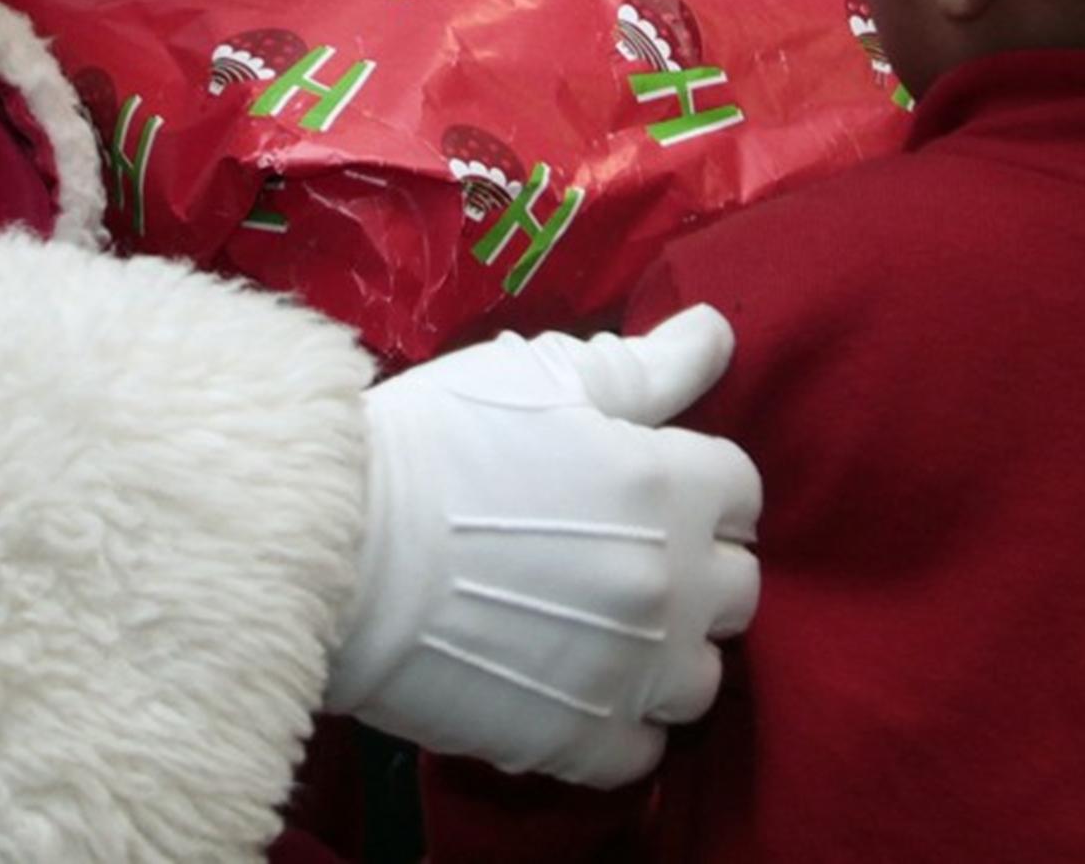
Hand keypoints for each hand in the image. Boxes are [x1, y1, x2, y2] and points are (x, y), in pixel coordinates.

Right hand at [323, 306, 760, 788]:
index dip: (697, 478)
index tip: (649, 480)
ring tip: (604, 625)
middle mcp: (672, 584)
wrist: (342, 541)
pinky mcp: (582, 743)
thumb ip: (646, 366)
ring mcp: (632, 672)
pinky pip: (643, 752)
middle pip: (737, 586)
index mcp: (669, 485)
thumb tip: (718, 332)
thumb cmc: (440, 438)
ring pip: (701, 677)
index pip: (741, 488)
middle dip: (695, 564)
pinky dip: (618, 725)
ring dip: (667, 651)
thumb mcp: (543, 377)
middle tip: (624, 548)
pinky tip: (572, 681)